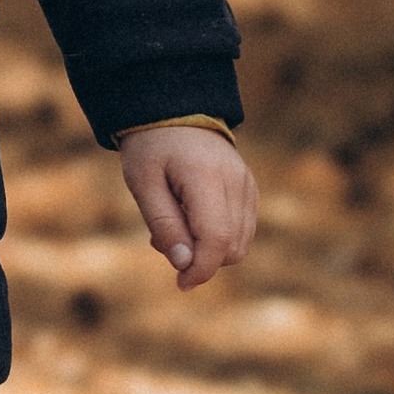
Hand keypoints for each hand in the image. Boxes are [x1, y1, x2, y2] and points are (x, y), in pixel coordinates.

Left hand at [118, 122, 256, 289]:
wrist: (175, 110)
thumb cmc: (151, 147)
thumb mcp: (143, 183)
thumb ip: (164, 224)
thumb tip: (184, 265)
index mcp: (207, 177)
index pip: (216, 239)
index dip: (201, 269)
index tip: (180, 283)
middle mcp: (236, 182)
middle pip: (232, 247)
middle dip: (201, 260)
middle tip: (164, 240)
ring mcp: (247, 185)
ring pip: (241, 244)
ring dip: (210, 251)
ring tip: (176, 225)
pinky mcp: (250, 189)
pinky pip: (243, 230)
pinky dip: (220, 238)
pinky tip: (193, 220)